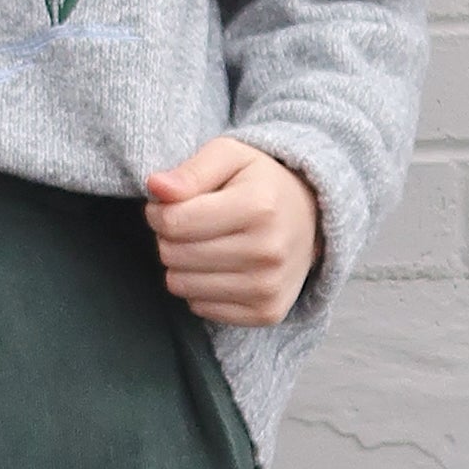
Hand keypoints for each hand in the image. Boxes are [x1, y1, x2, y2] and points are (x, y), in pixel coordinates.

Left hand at [144, 134, 321, 329]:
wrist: (311, 219)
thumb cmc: (260, 184)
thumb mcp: (229, 156)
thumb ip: (191, 170)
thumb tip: (156, 186)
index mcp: (258, 207)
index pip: (174, 222)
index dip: (158, 211)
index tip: (169, 204)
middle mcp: (268, 251)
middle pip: (174, 255)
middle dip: (169, 237)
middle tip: (189, 224)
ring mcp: (268, 287)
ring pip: (180, 285)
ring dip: (182, 265)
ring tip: (205, 244)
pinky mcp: (266, 312)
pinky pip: (199, 308)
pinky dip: (200, 288)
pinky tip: (219, 268)